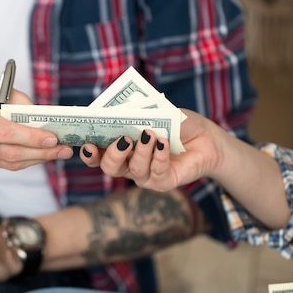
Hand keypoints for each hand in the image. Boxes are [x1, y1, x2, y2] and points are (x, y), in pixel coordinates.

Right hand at [0, 73, 72, 169]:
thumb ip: (21, 104)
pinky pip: (1, 164)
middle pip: (6, 152)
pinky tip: (39, 154)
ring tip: (57, 153)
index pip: (2, 131)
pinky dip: (23, 160)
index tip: (53, 138)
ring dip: (35, 159)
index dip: (30, 137)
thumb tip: (45, 124)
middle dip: (39, 152)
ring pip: (6, 162)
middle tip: (63, 149)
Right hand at [79, 109, 222, 190]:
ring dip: (141, 151)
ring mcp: (145, 176)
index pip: (97, 154)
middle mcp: (129, 164)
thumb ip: (136, 112)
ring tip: (150, 134)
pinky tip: (164, 143)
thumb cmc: (176, 123)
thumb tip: (119, 110)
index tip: (87, 143)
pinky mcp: (163, 183)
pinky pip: (156, 173)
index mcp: (121, 147)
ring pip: (134, 170)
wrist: (206, 138)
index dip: (89, 152)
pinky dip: (159, 156)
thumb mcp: (156, 112)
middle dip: (113, 154)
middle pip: (110, 167)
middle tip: (123, 139)